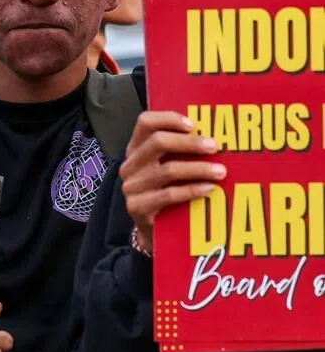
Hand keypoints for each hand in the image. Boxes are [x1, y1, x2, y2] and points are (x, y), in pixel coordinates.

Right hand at [120, 111, 225, 253]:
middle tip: (214, 146)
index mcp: (135, 149)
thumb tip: (213, 137)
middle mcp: (130, 165)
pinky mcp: (138, 207)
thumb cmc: (165, 193)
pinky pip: (169, 195)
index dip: (169, 119)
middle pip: (158, 142)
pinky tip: (209, 189)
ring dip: (198, 168)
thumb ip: (179, 153)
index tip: (193, 124)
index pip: (145, 122)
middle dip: (190, 143)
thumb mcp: (165, 169)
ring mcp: (131, 187)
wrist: (151, 232)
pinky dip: (192, 190)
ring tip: (221, 171)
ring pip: (168, 170)